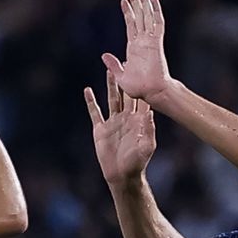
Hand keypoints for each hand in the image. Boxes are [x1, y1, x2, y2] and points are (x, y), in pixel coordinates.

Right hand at [83, 68, 155, 186]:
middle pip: (126, 94)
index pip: (141, 98)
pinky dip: (91, 102)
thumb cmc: (137, 163)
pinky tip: (87, 90)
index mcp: (138, 120)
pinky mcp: (101, 129)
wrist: (122, 175)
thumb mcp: (147, 146)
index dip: (141, 85)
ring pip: (112, 99)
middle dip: (125, 79)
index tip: (142, 70)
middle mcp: (126, 118)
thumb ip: (148, 130)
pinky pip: (95, 112)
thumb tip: (150, 113)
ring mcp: (113, 122)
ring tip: (109, 71)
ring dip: (110, 85)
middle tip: (124, 62)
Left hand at [104, 0, 171, 100]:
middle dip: (136, 2)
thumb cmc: (139, 89)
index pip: (131, 25)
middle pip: (139, 17)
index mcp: (134, 48)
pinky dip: (156, 11)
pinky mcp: (157, 42)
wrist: (153, 92)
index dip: (128, 12)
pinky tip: (153, 0)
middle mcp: (142, 41)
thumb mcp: (121, 77)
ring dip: (143, 2)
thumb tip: (104, 55)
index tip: (123, 1)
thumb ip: (114, 65)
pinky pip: (157, 23)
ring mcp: (150, 40)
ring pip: (147, 16)